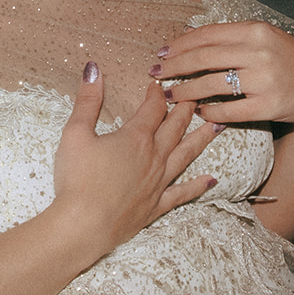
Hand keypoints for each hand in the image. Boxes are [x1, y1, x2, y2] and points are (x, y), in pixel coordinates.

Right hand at [51, 64, 221, 258]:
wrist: (82, 226)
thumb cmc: (77, 179)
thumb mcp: (76, 133)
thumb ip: (87, 100)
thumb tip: (93, 68)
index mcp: (135, 138)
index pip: (153, 108)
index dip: (156, 94)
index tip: (158, 84)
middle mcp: (154, 157)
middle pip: (175, 127)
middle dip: (185, 109)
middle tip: (197, 95)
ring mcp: (158, 183)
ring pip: (186, 155)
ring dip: (202, 139)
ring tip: (218, 126)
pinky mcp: (156, 206)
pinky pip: (183, 193)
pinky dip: (198, 186)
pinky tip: (211, 180)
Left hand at [154, 21, 293, 126]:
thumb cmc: (288, 57)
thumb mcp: (264, 37)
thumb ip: (231, 37)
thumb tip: (189, 37)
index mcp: (255, 30)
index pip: (208, 34)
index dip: (180, 44)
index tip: (162, 52)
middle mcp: (258, 52)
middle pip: (205, 58)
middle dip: (175, 66)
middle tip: (157, 73)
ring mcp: (264, 79)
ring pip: (212, 84)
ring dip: (186, 91)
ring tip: (171, 95)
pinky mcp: (269, 105)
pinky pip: (230, 110)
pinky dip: (210, 110)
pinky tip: (199, 111)